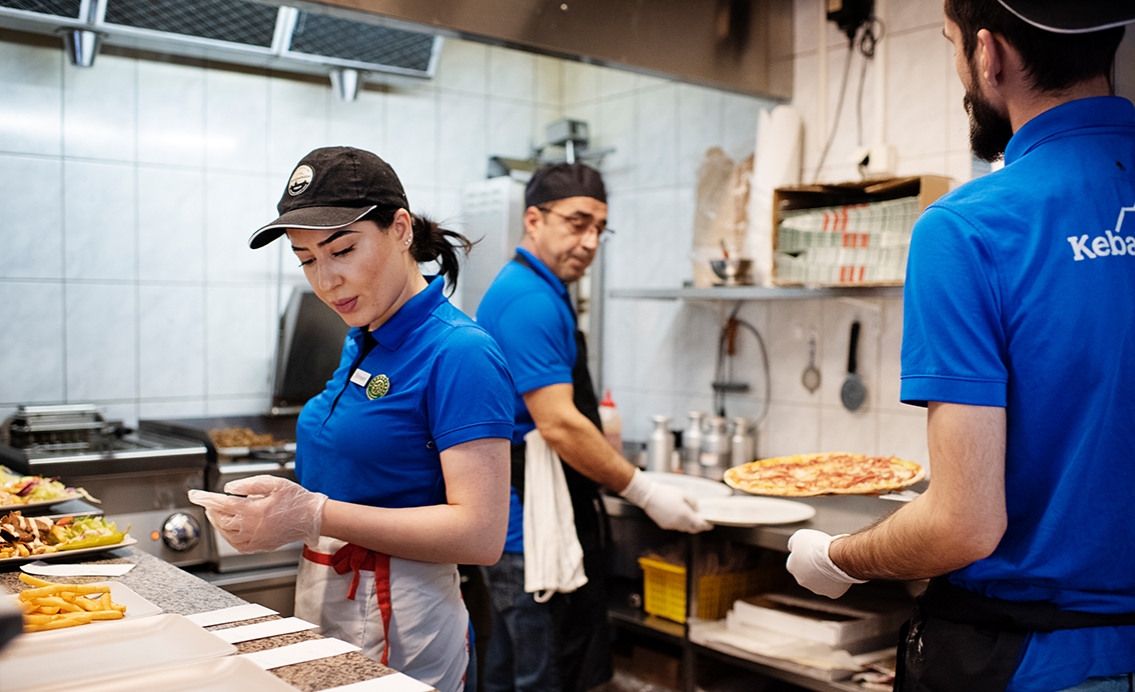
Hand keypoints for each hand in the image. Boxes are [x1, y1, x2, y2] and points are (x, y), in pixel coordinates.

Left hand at [188, 476, 326, 552]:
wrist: (313, 518)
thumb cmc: (297, 499)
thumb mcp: (274, 483)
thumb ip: (248, 485)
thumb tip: (228, 489)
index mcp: (253, 510)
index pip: (221, 503)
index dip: (204, 498)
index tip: (193, 494)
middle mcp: (251, 527)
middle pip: (221, 519)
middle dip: (210, 509)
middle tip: (206, 501)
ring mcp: (255, 539)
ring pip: (226, 533)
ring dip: (217, 522)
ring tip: (215, 513)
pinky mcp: (261, 546)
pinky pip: (237, 545)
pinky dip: (227, 537)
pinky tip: (227, 529)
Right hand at [619, 469, 712, 532]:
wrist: (648, 495)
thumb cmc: (666, 493)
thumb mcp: (683, 493)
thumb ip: (693, 502)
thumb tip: (696, 509)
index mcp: (685, 515)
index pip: (699, 525)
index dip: (706, 525)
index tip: (711, 524)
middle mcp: (678, 523)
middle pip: (692, 529)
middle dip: (698, 526)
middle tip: (702, 522)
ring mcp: (670, 525)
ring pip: (683, 528)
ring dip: (689, 525)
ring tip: (691, 518)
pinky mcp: (664, 525)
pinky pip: (675, 526)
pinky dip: (680, 523)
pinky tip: (679, 516)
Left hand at [786, 529, 865, 598]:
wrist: (834, 557)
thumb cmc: (817, 545)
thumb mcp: (799, 536)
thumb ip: (793, 543)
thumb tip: (793, 547)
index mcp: (792, 567)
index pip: (796, 560)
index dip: (805, 553)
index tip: (814, 549)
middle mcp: (802, 580)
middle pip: (808, 572)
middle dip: (814, 566)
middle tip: (824, 556)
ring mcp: (817, 588)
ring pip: (821, 581)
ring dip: (825, 574)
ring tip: (833, 562)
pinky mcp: (832, 593)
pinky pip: (835, 587)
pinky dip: (837, 581)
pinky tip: (840, 571)